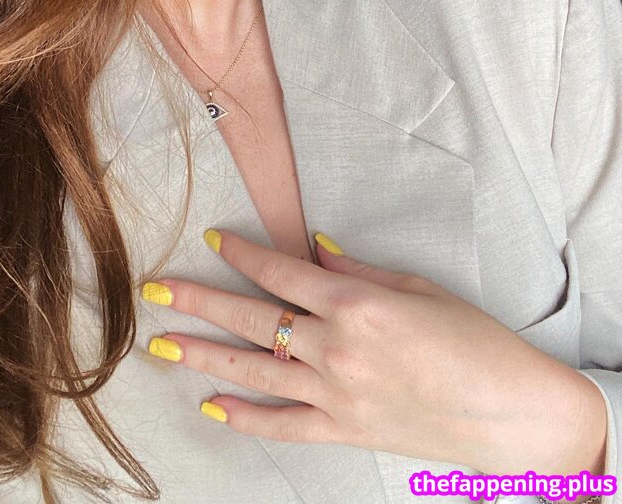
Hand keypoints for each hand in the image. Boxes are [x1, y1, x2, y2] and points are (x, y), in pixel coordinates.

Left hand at [142, 228, 603, 474]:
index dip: (242, 251)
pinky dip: (246, 418)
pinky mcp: (345, 431)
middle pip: (252, 318)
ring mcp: (337, 394)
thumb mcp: (417, 288)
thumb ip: (357, 270)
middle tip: (155, 290)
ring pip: (254, 371)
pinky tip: (211, 407)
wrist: (512, 412)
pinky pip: (283, 426)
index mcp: (356, 303)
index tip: (213, 238)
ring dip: (204, 355)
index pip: (280, 272)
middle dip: (198, 300)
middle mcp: (336, 348)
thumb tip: (314, 247)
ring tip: (162, 344)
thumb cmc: (473, 339)